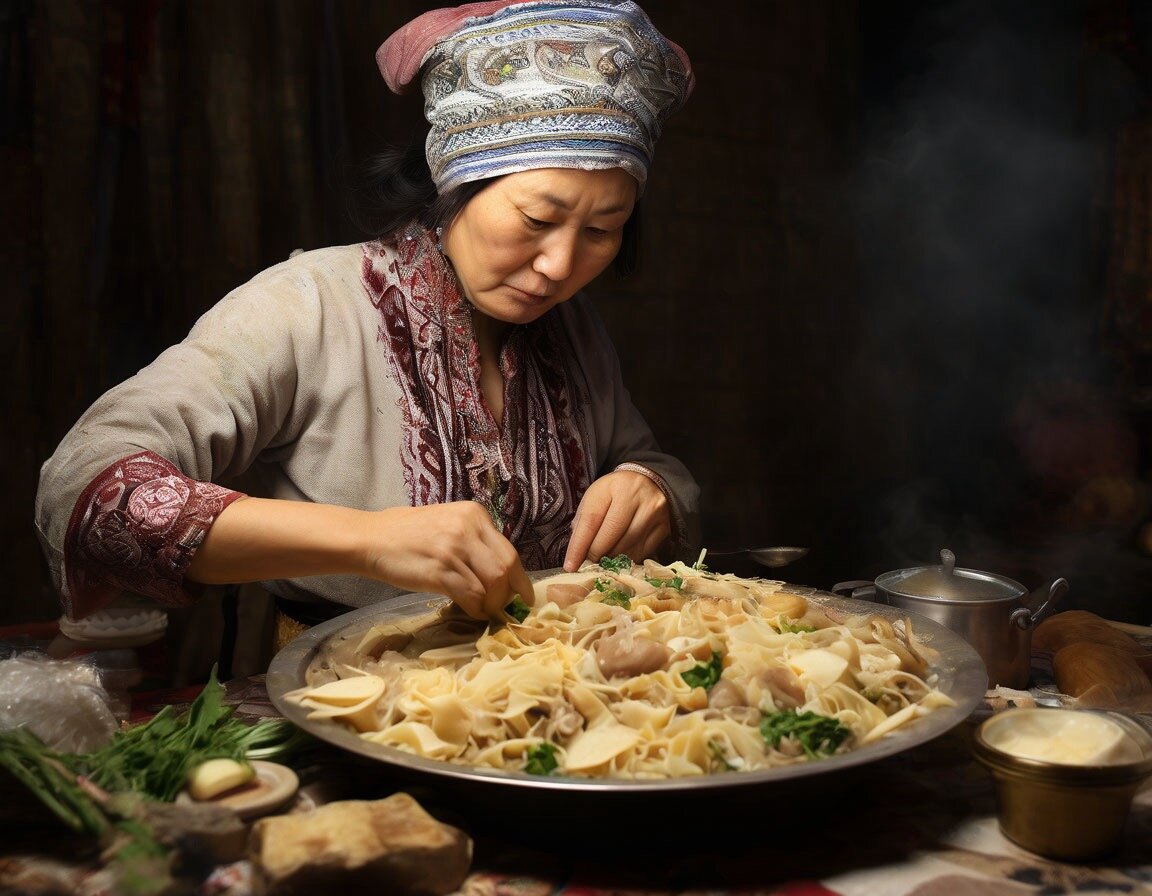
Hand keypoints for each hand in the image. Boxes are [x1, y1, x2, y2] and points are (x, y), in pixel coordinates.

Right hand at [363, 502, 534, 620]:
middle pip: (506, 568)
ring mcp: (454, 548)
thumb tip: (502, 575)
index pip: (510, 551)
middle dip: (508, 594)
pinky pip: (471, 595)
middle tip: (502, 608)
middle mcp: (468, 527)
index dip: (520, 579)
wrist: (372, 539)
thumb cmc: (409, 535)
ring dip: (491, 604)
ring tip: (483, 610)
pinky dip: (475, 609)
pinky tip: (469, 610)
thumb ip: (475, 542)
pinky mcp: (440, 570)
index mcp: (475, 514)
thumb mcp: (448, 524)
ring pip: (492, 584)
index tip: (524, 596)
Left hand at [563, 470, 670, 570]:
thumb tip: (577, 555)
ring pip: (627, 548)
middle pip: (611, 536)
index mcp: (612, 486)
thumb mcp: (595, 498)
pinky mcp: (664, 527)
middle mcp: (636, 496)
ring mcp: (653, 512)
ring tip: (604, 558)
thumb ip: (584, 523)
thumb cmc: (614, 493)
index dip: (579, 546)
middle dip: (596, 554)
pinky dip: (627, 559)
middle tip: (588, 562)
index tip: (570, 565)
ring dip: (611, 559)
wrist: (647, 483)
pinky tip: (621, 556)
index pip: (591, 520)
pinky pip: (642, 553)